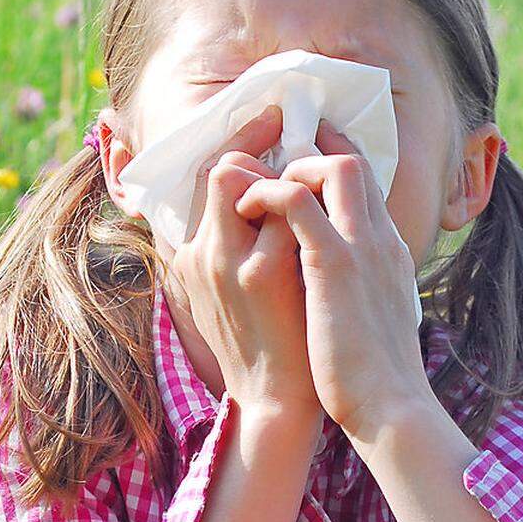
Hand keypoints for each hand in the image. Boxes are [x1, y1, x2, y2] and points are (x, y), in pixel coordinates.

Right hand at [171, 104, 321, 417]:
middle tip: (296, 129)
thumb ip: (232, 244)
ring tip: (315, 176)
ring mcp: (232, 260)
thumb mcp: (224, 293)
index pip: (206, 176)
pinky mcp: (264, 272)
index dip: (239, 142)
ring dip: (289, 176)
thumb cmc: (261, 345)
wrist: (275, 401)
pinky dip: (309, 204)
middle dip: (260, 144)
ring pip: (252, 182)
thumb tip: (256, 196)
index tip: (272, 120)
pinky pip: (288, 211)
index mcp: (192, 255)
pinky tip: (330, 212)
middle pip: (223, 168)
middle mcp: (203, 252)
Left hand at [233, 119, 431, 435]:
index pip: (366, 183)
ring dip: (290, 169)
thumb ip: (358, 284)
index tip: (304, 154)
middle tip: (270, 160)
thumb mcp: (374, 313)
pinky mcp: (335, 263)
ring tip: (256, 193)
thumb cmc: (376, 375)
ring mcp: (361, 246)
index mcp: (389, 250)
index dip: (333, 161)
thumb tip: (335, 278)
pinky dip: (270, 193)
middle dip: (310, 152)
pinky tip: (248, 210)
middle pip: (353, 163)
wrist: (392, 408)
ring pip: (332, 169)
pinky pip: (297, 201)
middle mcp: (380, 238)